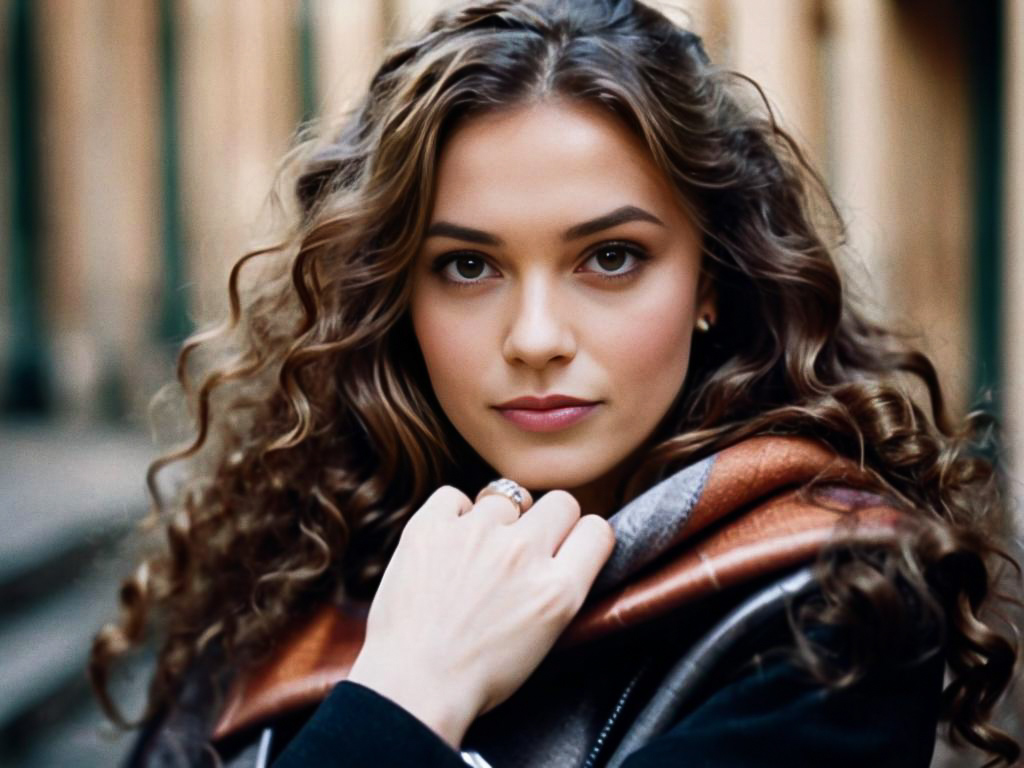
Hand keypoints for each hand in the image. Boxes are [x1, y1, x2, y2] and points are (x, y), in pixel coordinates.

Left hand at [346, 484, 615, 748]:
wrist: (412, 686)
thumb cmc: (476, 676)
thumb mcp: (545, 638)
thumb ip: (562, 588)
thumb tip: (563, 551)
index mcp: (557, 590)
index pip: (597, 530)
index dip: (584, 537)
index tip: (568, 545)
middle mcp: (522, 553)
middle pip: (561, 502)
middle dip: (548, 522)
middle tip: (525, 548)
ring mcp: (476, 534)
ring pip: (506, 496)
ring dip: (497, 521)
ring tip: (476, 555)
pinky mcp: (431, 526)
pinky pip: (454, 496)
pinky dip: (452, 516)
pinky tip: (447, 544)